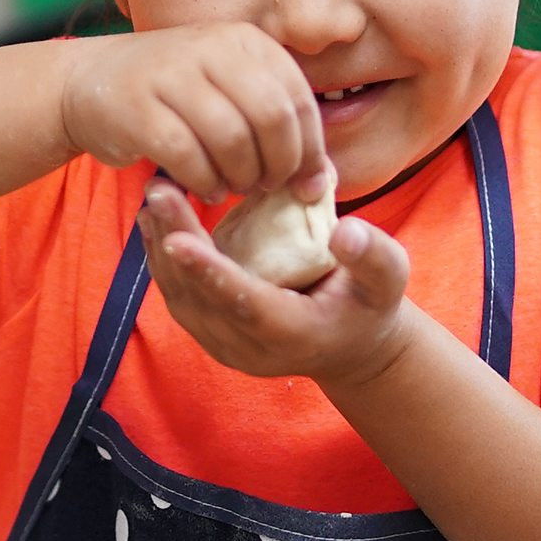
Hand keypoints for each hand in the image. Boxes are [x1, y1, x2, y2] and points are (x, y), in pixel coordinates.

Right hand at [60, 23, 327, 200]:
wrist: (91, 81)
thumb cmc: (175, 97)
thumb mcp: (229, 91)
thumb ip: (274, 124)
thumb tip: (322, 180)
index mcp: (245, 41)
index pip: (300, 99)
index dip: (310, 151)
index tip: (307, 187)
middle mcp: (212, 48)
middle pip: (271, 117)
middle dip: (278, 165)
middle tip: (266, 188)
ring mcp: (172, 74)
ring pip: (231, 138)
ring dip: (241, 177)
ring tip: (234, 187)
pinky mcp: (138, 107)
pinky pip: (187, 156)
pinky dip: (203, 182)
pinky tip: (203, 188)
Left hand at [136, 175, 416, 384]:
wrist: (351, 347)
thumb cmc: (370, 305)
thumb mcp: (387, 279)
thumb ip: (371, 255)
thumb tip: (345, 230)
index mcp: (293, 334)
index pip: (243, 304)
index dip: (209, 272)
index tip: (177, 238)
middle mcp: (251, 349)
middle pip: (200, 298)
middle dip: (173, 244)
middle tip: (158, 192)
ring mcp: (227, 347)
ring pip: (182, 299)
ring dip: (160, 249)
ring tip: (153, 198)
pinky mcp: (213, 335)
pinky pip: (181, 298)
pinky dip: (164, 260)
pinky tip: (157, 221)